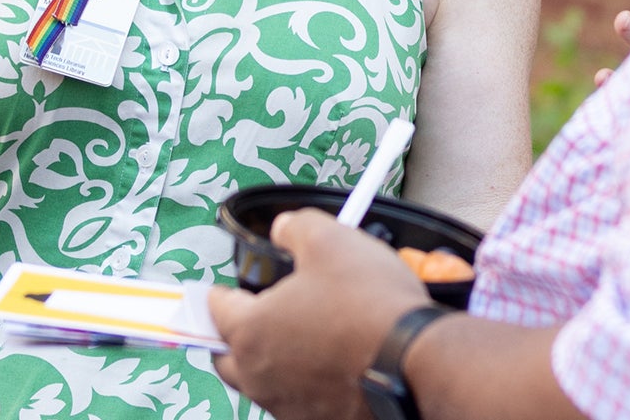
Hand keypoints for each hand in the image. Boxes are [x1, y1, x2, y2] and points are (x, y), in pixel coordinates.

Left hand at [209, 209, 430, 419]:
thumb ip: (295, 227)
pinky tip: (325, 362)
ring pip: (260, 382)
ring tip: (296, 337)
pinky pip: (294, 399)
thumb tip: (283, 227)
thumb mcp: (329, 239)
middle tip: (249, 317)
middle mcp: (259, 376)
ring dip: (267, 360)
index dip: (220, 292)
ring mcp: (286, 405)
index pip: (216, 309)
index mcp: (251, 330)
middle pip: (226, 357)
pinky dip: (300, 382)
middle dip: (232, 335)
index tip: (221, 290)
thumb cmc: (369, 305)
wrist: (413, 361)